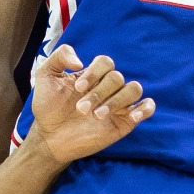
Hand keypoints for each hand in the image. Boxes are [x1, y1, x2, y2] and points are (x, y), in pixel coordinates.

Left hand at [28, 45, 154, 164]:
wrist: (50, 137)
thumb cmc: (48, 107)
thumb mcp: (45, 76)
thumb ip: (59, 56)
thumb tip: (80, 60)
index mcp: (93, 75)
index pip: (105, 62)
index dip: (94, 72)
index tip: (78, 87)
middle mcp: (108, 87)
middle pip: (117, 78)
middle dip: (98, 93)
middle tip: (80, 109)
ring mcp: (118, 103)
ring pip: (134, 89)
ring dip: (116, 101)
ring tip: (97, 116)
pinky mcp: (126, 120)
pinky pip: (147, 107)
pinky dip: (145, 108)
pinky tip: (131, 116)